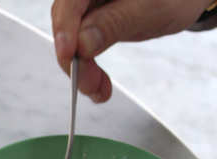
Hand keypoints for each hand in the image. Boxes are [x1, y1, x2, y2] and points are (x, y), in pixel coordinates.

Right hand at [51, 0, 210, 102]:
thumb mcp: (151, 9)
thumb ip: (114, 23)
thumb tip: (81, 44)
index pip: (70, 3)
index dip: (64, 30)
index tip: (69, 56)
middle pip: (66, 23)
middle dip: (74, 59)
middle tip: (89, 85)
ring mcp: (89, 6)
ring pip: (71, 39)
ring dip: (81, 69)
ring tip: (99, 91)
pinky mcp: (93, 21)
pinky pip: (81, 46)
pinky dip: (88, 67)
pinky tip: (99, 84)